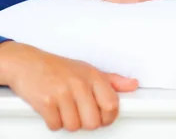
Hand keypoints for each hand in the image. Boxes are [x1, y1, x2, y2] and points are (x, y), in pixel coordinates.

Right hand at [0, 41, 137, 130]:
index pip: (112, 104)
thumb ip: (112, 80)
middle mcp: (79, 83)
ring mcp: (63, 92)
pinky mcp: (46, 102)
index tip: (102, 117)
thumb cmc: (59, 68)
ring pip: (74, 126)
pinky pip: (56, 126)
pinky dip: (53, 122)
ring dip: (68, 122)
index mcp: (93, 76)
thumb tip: (132, 85)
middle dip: (86, 123)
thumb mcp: (88, 70)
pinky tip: (52, 109)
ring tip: (64, 108)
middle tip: (79, 113)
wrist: (28, 63)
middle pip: (93, 121)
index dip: (108, 117)